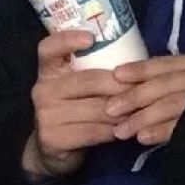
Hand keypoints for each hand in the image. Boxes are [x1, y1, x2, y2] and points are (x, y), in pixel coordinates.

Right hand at [23, 30, 128, 177]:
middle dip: (118, 84)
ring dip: (122, 110)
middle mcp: (42, 89)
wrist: (53, 146)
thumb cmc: (75, 105)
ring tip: (140, 108)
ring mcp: (45, 114)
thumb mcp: (79, 82)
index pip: (49, 48)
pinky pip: (92, 131)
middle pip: (87, 80)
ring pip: (95, 108)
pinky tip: (125, 128)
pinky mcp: (52, 138)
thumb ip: (94, 69)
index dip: (68, 40)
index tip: (91, 38)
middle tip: (141, 87)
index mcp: (49, 70)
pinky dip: (113, 130)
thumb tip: (134, 60)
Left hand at [105, 51, 184, 145]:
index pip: (168, 64)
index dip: (141, 69)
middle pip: (166, 84)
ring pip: (174, 103)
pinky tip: (145, 139)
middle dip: (136, 96)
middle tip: (109, 109)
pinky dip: (164, 130)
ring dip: (144, 117)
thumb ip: (179, 79)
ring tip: (122, 130)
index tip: (116, 75)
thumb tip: (136, 84)